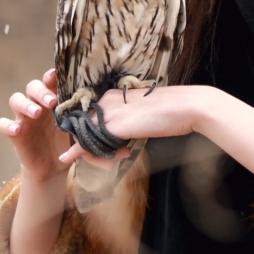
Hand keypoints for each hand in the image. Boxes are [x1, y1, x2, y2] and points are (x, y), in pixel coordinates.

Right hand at [0, 69, 73, 181]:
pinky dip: (7, 125)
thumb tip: (94, 103)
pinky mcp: (15, 133)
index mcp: (52, 99)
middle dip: (41, 91)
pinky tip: (16, 130)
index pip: (49, 82)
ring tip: (36, 112)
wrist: (54, 167)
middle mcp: (36, 104)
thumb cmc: (66, 141)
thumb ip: (80, 115)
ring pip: (16, 100)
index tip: (56, 76)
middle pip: (32, 87)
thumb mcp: (75, 127)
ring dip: (25, 104)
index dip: (51, 77)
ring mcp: (23, 117)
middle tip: (52, 101)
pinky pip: (3, 124)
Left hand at [59, 85, 200, 169]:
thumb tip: (122, 134)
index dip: (91, 132)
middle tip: (100, 159)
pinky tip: (67, 158)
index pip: (92, 116)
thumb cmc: (172, 110)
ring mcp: (109, 113)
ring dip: (88, 152)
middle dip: (87, 144)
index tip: (101, 145)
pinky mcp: (114, 127)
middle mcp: (107, 101)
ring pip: (85, 136)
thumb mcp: (144, 112)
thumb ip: (128, 120)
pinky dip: (77, 152)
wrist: (186, 107)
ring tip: (106, 159)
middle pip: (85, 126)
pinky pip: (88, 142)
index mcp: (114, 94)